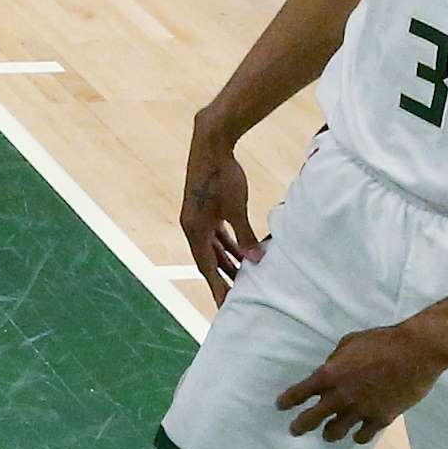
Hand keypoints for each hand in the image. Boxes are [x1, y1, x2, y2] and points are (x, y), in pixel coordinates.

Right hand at [178, 126, 262, 297]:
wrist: (211, 144)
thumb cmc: (222, 176)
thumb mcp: (236, 209)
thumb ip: (244, 235)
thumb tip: (255, 259)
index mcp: (194, 229)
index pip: (206, 266)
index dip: (217, 286)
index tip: (226, 304)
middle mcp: (192, 225)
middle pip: (208, 259)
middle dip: (222, 277)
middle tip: (236, 296)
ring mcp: (198, 216)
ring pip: (213, 246)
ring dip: (226, 260)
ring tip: (242, 276)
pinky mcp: (205, 207)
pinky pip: (216, 233)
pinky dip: (227, 243)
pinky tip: (241, 250)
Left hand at [277, 316, 447, 442]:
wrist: (416, 352)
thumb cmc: (382, 341)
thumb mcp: (349, 343)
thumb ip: (335, 361)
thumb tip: (330, 371)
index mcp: (329, 375)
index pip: (299, 393)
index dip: (287, 401)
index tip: (281, 406)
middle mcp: (340, 396)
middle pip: (311, 419)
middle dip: (299, 426)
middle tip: (295, 430)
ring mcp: (360, 410)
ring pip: (335, 433)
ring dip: (329, 433)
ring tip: (328, 434)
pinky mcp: (381, 419)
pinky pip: (362, 436)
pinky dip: (357, 435)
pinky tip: (357, 433)